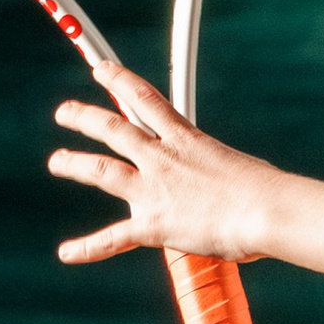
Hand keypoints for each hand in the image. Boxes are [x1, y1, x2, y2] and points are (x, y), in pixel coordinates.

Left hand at [50, 65, 273, 265]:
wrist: (265, 210)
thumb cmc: (266, 189)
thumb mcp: (239, 167)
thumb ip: (221, 173)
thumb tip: (231, 187)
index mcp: (186, 139)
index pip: (145, 99)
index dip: (119, 81)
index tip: (101, 70)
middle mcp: (163, 159)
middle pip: (113, 128)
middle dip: (84, 117)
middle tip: (64, 111)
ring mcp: (154, 190)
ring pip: (101, 170)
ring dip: (74, 163)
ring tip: (57, 161)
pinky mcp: (152, 224)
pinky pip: (113, 237)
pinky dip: (88, 247)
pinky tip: (67, 253)